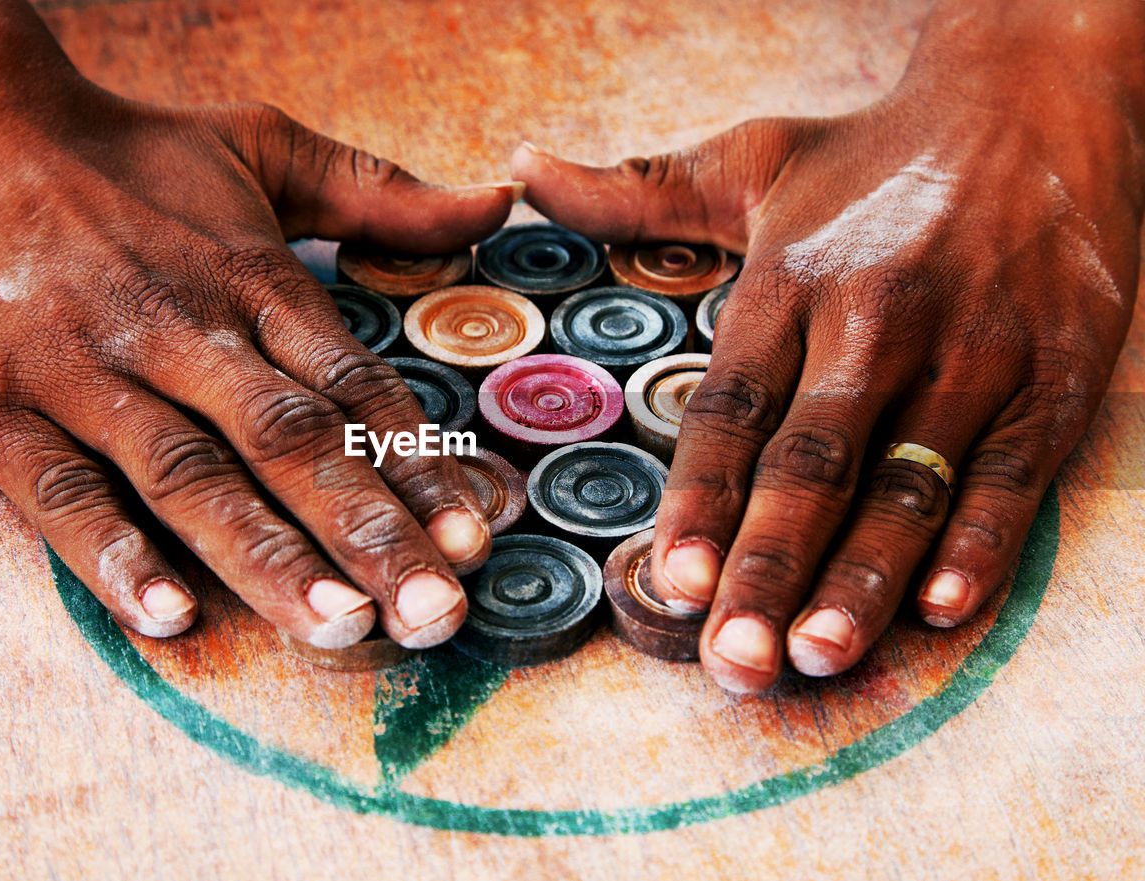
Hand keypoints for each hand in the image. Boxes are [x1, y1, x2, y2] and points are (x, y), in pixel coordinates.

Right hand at [0, 5, 516, 647]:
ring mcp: (85, 371)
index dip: (420, 466)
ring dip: (267, 557)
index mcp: (251, 280)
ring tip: (340, 628)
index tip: (476, 538)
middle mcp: (180, 331)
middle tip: (436, 614)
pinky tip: (172, 616)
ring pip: (189, 475)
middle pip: (291, 443)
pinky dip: (113, 554)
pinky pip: (60, 489)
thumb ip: (379, 191)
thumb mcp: (260, 148)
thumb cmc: (124, 156)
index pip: (355, 387)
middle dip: (369, 533)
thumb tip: (496, 201)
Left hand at [513, 0, 1144, 689]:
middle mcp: (878, 319)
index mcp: (794, 279)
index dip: (700, 500)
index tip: (671, 579)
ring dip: (860, 580)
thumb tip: (522, 168)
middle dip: (767, 566)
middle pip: (812, 464)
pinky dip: (981, 545)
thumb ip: (636, 191)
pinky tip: (939, 610)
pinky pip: (1014, 474)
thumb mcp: (752, 161)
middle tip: (731, 656)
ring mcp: (973, 349)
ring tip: (815, 654)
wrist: (1036, 102)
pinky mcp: (1055, 370)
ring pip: (908, 484)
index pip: (732, 410)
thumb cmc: (874, 154)